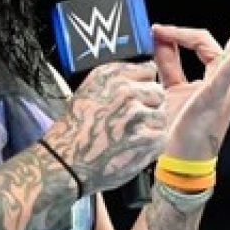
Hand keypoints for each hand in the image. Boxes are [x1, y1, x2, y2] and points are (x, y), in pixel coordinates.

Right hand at [42, 61, 166, 193]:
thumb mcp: (89, 89)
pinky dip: (150, 143)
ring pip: (161, 114)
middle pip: (158, 91)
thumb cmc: (75, 127)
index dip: (143, 84)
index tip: (136, 94)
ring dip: (150, 124)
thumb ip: (116, 80)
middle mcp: (126, 91)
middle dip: (149, 104)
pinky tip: (133, 146)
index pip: (147, 69)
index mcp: (111, 76)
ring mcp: (138, 115)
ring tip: (130, 134)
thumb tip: (139, 76)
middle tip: (133, 118)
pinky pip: (161, 135)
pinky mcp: (147, 139)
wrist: (68, 160)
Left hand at [152, 0, 229, 160]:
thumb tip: (159, 35)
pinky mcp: (216, 97)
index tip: (156, 29)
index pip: (202, 39)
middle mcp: (228, 76)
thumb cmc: (178, 125)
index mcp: (217, 73)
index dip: (178, 32)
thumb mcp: (169, 86)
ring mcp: (227, 86)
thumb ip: (167, 61)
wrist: (179, 157)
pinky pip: (227, 74)